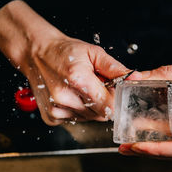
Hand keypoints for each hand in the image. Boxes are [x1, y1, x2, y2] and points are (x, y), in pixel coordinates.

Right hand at [0, 0, 127, 124]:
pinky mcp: (51, 117)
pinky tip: (72, 96)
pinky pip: (76, 120)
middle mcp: (65, 98)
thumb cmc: (64, 52)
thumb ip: (115, 69)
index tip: (117, 93)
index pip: (109, 105)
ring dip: (92, 107)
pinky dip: (79, 111)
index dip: (117, 101)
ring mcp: (56, 110)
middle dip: (105, 103)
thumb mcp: (93, 53)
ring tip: (82, 89)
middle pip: (100, 114)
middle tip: (97, 87)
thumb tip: (135, 78)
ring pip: (89, 119)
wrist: (36, 53)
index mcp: (78, 79)